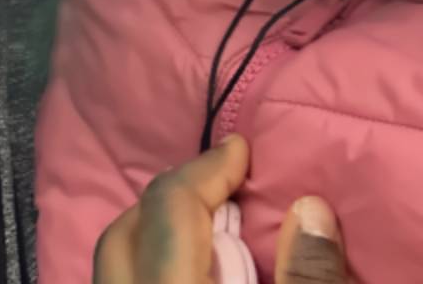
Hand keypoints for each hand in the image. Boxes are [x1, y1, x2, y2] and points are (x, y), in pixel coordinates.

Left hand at [93, 138, 349, 283]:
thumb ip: (307, 281)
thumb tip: (309, 207)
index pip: (169, 208)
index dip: (208, 172)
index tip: (241, 151)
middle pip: (121, 234)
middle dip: (170, 197)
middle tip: (221, 185)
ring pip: (113, 266)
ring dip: (153, 236)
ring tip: (209, 229)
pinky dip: (148, 268)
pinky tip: (190, 272)